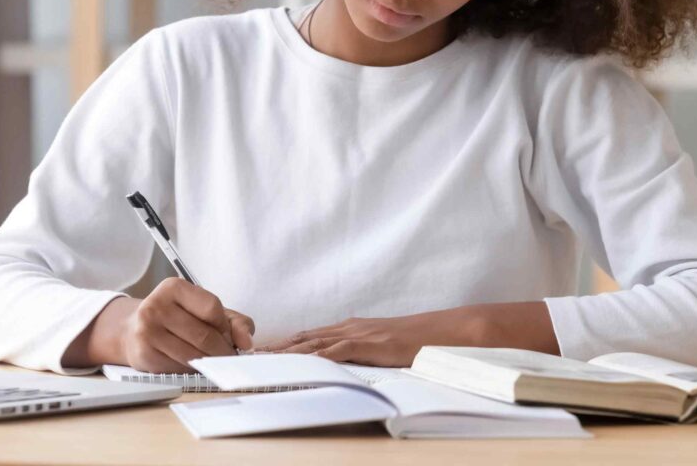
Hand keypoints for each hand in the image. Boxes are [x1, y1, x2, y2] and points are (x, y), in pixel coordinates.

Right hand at [120, 277, 254, 372]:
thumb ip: (234, 321)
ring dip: (210, 363)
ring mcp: (147, 331)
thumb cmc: (177, 318)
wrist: (133, 330)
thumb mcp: (205, 310)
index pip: (212, 308)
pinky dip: (192, 370)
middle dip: (222, 350)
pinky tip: (192, 365)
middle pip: (204, 335)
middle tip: (228, 357)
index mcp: (173, 287)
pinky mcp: (143, 355)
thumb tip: (247, 343)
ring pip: (193, 355)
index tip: (228, 335)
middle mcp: (156, 306)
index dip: (225, 326)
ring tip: (213, 361)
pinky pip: (179, 368)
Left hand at [257, 302, 557, 366]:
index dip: (282, 345)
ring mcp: (362, 334)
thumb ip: (362, 355)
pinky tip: (303, 361)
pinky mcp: (375, 343)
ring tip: (261, 359)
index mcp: (352, 329)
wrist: (451, 332)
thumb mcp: (384, 350)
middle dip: (275, 347)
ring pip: (316, 342)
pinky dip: (319, 355)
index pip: (309, 338)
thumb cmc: (420, 344)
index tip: (256, 353)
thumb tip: (343, 368)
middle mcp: (351, 328)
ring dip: (288, 351)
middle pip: (304, 338)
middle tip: (245, 356)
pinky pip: (342, 350)